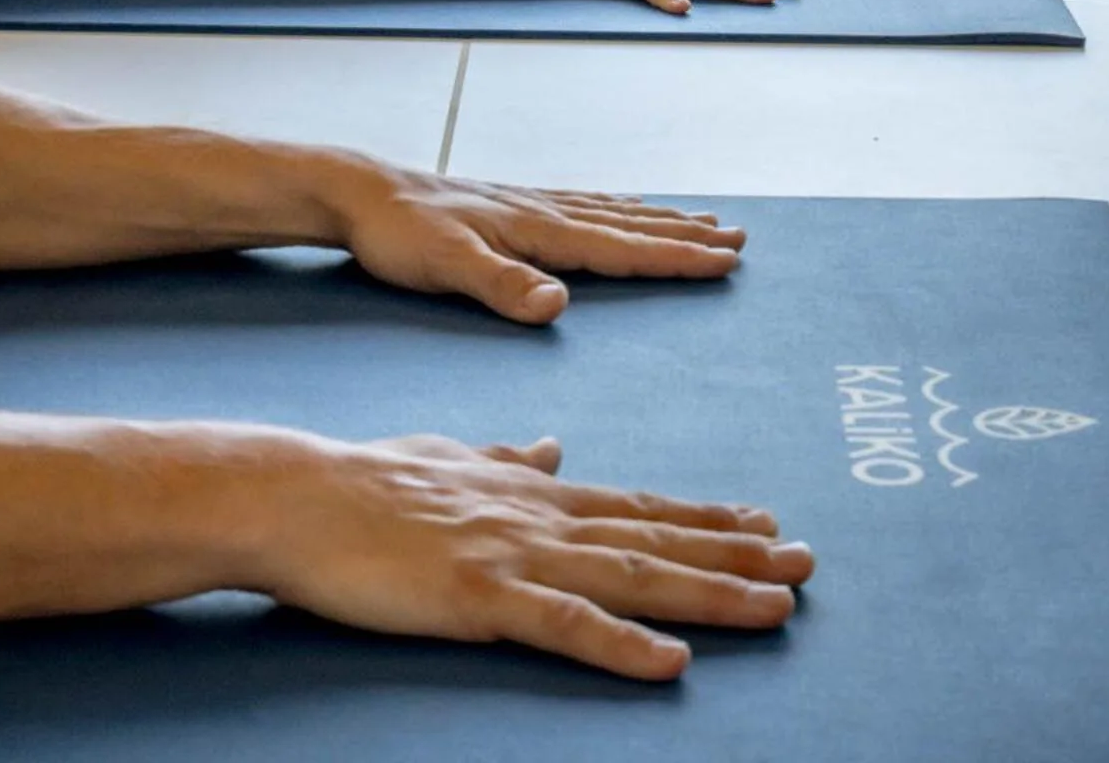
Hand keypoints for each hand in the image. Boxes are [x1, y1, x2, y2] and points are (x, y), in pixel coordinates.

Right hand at [248, 432, 813, 679]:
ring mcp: (514, 554)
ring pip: (632, 577)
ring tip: (777, 603)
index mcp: (529, 489)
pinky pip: (564, 626)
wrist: (301, 493)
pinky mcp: (480, 595)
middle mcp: (539, 514)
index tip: (762, 520)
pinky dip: (623, 645)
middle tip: (806, 560)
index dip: (702, 516)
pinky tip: (672, 662)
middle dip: (734, 552)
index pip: (633, 505)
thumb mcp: (449, 455)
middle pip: (654, 537)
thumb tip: (550, 446)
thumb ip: (505, 456)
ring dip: (710, 591)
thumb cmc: (366, 482)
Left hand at [329, 164, 747, 321]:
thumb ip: (501, 285)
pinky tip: (626, 210)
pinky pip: (586, 205)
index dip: (675, 257)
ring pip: (613, 213)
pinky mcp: (513, 206)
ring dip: (662, 220)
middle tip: (739, 241)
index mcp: (537, 231)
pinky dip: (620, 209)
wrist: (362, 194)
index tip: (725, 260)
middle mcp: (544, 212)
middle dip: (686, 236)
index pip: (620, 248)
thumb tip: (558, 305)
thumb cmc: (399, 235)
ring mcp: (531, 205)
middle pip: (631, 226)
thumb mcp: (445, 265)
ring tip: (704, 222)